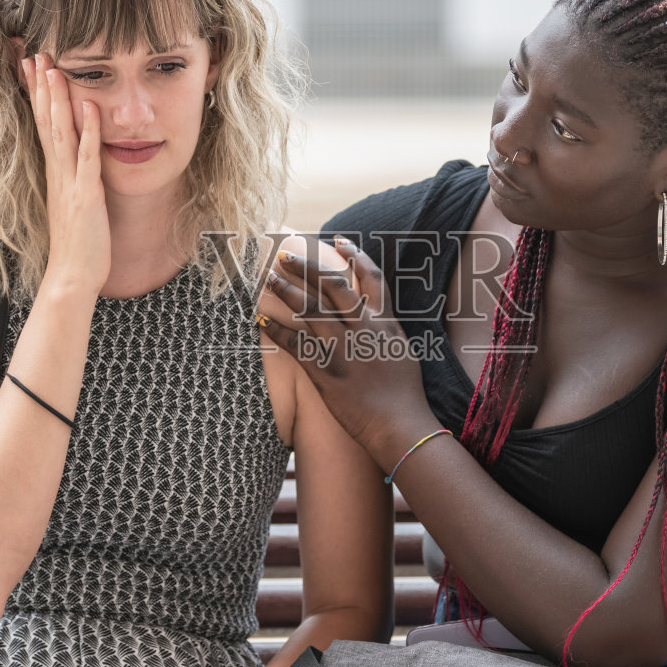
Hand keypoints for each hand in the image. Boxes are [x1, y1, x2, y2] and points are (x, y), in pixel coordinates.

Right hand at [27, 53, 110, 294]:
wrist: (73, 276)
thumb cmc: (78, 245)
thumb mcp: (73, 204)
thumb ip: (73, 181)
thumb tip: (74, 165)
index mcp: (55, 173)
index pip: (42, 126)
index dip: (36, 96)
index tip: (31, 67)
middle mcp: (57, 173)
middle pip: (45, 121)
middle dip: (41, 86)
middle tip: (34, 52)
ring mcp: (70, 182)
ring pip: (60, 132)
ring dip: (58, 99)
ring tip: (53, 66)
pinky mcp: (86, 195)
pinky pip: (88, 157)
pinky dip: (89, 130)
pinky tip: (90, 106)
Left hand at [259, 237, 435, 466]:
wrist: (400, 426)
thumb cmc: (405, 395)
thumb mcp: (403, 352)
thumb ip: (387, 330)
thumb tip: (379, 316)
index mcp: (385, 322)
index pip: (371, 278)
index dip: (355, 256)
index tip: (339, 240)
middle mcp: (363, 329)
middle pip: (332, 286)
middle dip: (307, 267)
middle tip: (286, 255)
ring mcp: (344, 349)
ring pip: (311, 309)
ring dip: (287, 291)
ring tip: (269, 279)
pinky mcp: (326, 372)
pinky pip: (296, 345)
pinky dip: (278, 330)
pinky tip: (262, 320)